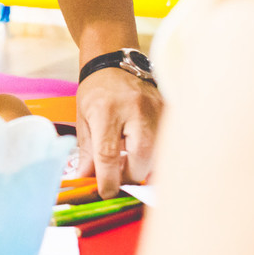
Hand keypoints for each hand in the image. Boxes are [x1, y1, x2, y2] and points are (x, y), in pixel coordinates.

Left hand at [74, 68, 162, 197]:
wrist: (117, 61)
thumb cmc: (97, 90)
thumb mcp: (84, 118)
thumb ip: (86, 151)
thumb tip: (84, 179)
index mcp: (107, 112)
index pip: (109, 155)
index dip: (107, 181)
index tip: (106, 193)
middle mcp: (135, 111)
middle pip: (140, 160)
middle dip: (129, 176)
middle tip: (117, 174)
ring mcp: (157, 111)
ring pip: (157, 155)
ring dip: (142, 165)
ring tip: (128, 159)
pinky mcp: (169, 112)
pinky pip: (166, 144)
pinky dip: (154, 153)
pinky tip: (141, 148)